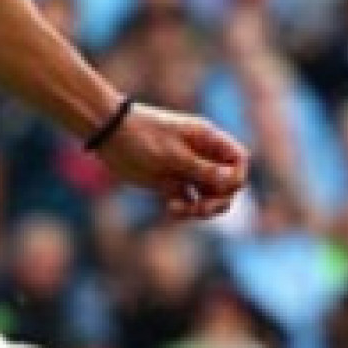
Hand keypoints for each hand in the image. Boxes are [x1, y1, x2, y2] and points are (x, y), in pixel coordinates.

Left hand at [92, 103, 247, 221]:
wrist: (109, 135)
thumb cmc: (142, 137)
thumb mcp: (173, 154)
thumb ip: (202, 169)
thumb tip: (231, 181)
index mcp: (208, 141)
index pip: (238, 161)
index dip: (236, 177)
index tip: (221, 186)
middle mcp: (202, 156)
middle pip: (227, 184)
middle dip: (219, 199)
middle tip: (201, 209)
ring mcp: (186, 170)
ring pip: (208, 196)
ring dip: (202, 208)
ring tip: (182, 211)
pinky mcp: (169, 183)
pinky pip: (187, 201)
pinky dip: (184, 209)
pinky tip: (171, 210)